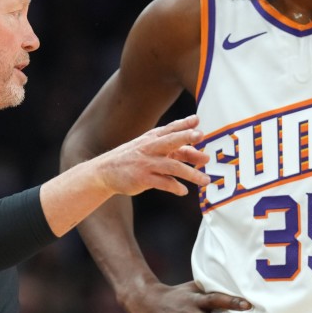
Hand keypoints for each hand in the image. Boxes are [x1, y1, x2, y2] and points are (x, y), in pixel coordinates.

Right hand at [96, 114, 210, 196]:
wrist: (105, 171)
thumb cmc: (134, 158)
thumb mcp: (151, 149)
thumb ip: (176, 151)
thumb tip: (201, 156)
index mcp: (153, 138)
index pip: (171, 129)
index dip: (184, 124)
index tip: (197, 120)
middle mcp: (150, 148)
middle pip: (171, 141)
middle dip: (186, 137)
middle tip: (201, 136)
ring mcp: (147, 163)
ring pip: (173, 166)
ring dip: (191, 173)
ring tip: (205, 180)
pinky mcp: (143, 179)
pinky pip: (164, 183)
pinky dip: (176, 187)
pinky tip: (183, 191)